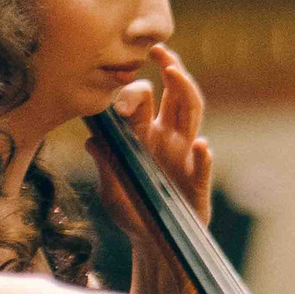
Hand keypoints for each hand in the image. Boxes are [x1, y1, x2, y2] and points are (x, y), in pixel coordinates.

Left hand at [108, 44, 213, 220]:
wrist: (154, 244)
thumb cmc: (132, 213)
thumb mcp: (110, 190)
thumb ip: (105, 165)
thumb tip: (91, 140)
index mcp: (144, 134)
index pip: (144, 98)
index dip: (133, 87)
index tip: (119, 79)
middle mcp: (167, 139)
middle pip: (175, 95)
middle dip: (170, 70)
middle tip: (159, 50)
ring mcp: (185, 157)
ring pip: (192, 115)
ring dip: (186, 92)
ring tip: (176, 73)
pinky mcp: (198, 183)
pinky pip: (202, 166)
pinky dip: (203, 156)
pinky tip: (200, 146)